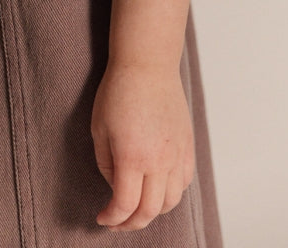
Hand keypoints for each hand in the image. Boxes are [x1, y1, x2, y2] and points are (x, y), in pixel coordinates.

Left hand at [91, 61, 194, 230]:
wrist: (147, 65)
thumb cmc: (118, 91)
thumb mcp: (99, 129)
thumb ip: (106, 164)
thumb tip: (116, 186)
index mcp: (132, 157)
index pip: (125, 205)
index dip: (112, 218)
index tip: (102, 218)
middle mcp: (159, 161)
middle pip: (150, 211)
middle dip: (131, 223)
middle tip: (117, 221)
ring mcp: (177, 154)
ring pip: (171, 201)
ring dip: (153, 211)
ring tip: (137, 207)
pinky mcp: (187, 146)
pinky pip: (184, 182)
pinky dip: (170, 194)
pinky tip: (157, 189)